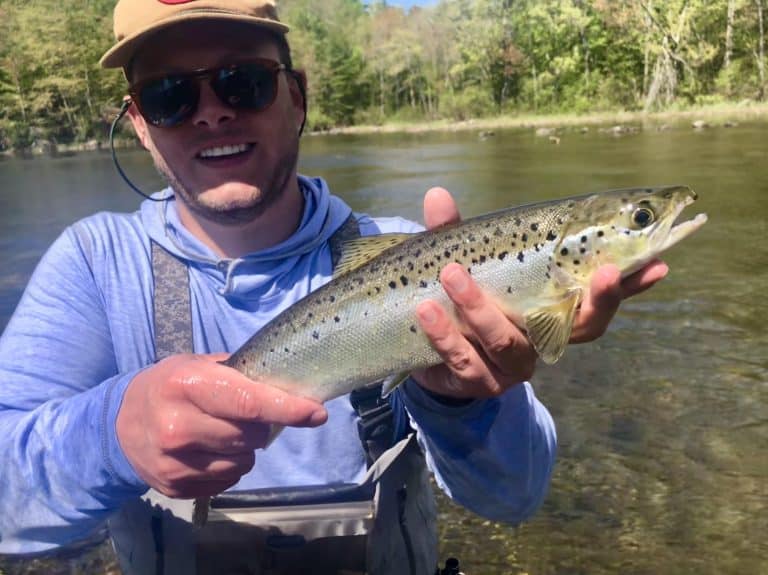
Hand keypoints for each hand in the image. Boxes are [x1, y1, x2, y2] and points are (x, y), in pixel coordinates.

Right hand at [117, 354, 326, 497]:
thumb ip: (241, 375)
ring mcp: (174, 462)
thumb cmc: (170, 385)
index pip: (249, 403)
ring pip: (243, 462)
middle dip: (261, 426)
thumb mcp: (198, 365)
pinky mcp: (174, 487)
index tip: (317, 413)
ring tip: (223, 433)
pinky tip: (210, 451)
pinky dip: (230, 467)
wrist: (118, 424)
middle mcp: (178, 426)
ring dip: (245, 449)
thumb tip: (290, 387)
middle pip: (251, 436)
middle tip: (245, 415)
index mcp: (187, 386)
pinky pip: (228, 481)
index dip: (288, 409)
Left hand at [411, 187, 667, 399]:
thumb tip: (437, 194)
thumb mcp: (460, 262)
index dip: (631, 284)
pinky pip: (466, 362)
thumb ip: (453, 232)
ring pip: (510, 343)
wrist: (424, 349)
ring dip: (481, 309)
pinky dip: (446, 335)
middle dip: (594, 301)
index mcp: (550, 305)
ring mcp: (512, 365)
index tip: (657, 262)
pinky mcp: (477, 381)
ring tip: (451, 275)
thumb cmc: (459, 297)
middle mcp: (541, 337)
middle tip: (597, 269)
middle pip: (582, 328)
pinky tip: (427, 310)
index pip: (601, 296)